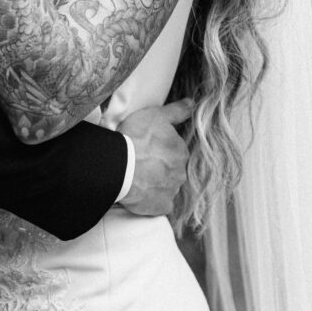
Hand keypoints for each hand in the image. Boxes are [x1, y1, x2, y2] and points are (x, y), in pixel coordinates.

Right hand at [117, 100, 192, 216]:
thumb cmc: (136, 136)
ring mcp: (172, 190)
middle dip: (161, 167)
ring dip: (157, 183)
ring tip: (139, 177)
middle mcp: (181, 172)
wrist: (119, 165)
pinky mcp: (161, 206)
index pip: (176, 151)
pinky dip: (153, 200)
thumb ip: (177, 111)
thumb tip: (192, 103)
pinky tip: (141, 194)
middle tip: (143, 163)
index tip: (149, 148)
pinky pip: (160, 204)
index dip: (162, 149)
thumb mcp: (156, 115)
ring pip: (167, 186)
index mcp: (181, 151)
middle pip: (173, 169)